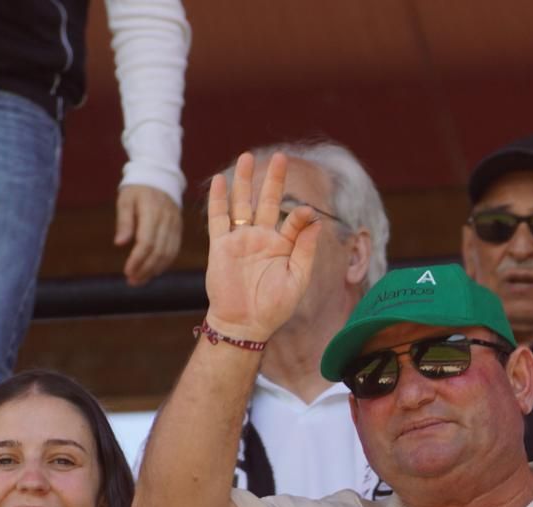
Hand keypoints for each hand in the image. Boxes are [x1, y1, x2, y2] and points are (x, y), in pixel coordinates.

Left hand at [116, 185, 181, 284]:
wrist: (160, 177)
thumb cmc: (137, 189)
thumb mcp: (125, 200)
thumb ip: (124, 221)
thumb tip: (120, 244)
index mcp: (152, 212)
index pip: (147, 242)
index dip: (137, 259)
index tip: (127, 271)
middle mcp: (166, 220)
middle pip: (159, 251)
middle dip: (145, 269)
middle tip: (132, 281)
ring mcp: (175, 225)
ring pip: (168, 253)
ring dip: (154, 270)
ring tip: (140, 280)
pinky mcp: (178, 229)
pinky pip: (174, 250)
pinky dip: (164, 264)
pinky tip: (153, 271)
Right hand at [203, 152, 321, 342]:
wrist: (245, 324)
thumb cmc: (274, 307)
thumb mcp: (297, 278)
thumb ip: (304, 248)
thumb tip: (314, 218)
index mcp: (283, 247)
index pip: (293, 221)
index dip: (300, 215)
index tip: (307, 210)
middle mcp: (262, 239)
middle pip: (267, 201)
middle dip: (274, 179)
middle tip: (281, 156)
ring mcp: (240, 240)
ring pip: (242, 203)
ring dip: (244, 180)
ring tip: (248, 156)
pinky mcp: (221, 246)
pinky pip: (219, 218)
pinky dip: (218, 199)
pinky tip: (219, 180)